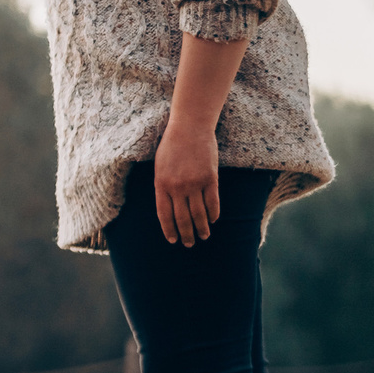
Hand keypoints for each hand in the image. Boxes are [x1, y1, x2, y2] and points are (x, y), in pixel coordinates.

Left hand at [153, 123, 219, 245]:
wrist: (189, 128)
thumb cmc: (172, 146)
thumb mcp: (159, 166)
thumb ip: (163, 186)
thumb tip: (168, 206)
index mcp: (161, 184)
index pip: (164, 214)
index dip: (169, 229)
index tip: (173, 240)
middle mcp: (177, 187)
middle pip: (182, 218)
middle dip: (186, 234)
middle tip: (190, 244)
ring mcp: (194, 183)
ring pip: (199, 213)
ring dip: (202, 228)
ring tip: (204, 236)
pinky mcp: (211, 178)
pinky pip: (213, 202)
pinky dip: (214, 213)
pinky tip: (214, 220)